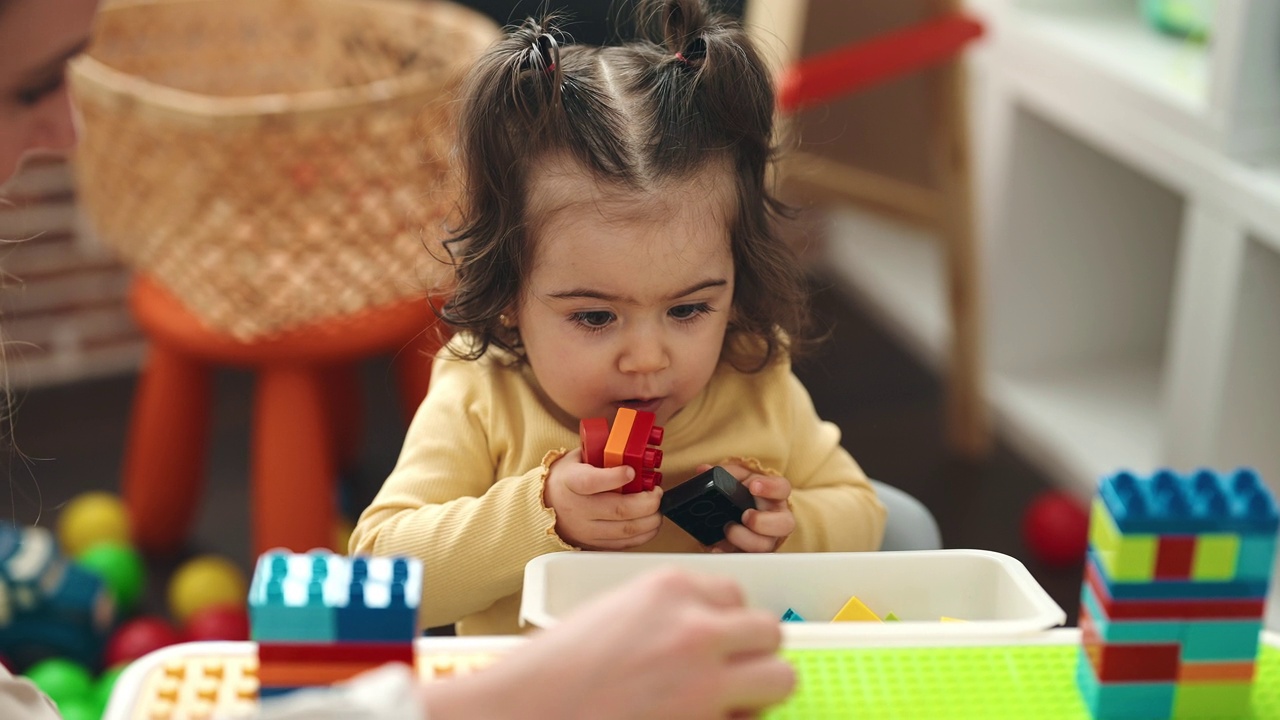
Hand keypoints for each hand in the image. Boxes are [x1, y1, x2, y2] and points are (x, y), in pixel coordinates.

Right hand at [422, 568, 795, 719]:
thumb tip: (713, 634)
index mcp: (670, 588)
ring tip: (725, 704)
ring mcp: (705, 678)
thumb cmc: (556, 670)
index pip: (736, 596)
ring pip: (781, 677)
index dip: (724, 625)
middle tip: (726, 676)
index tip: (712, 644)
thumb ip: (669, 615)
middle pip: (769, 631)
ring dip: (758, 692)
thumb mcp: (618, 614)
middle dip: (752, 655)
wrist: (523, 711)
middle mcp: (696, 626)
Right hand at [543, 449, 663, 549]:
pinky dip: (643, 535)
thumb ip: (602, 452)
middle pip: (618, 509)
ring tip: (657, 508)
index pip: (592, 482)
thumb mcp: (577, 458)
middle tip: (657, 493)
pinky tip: (650, 523)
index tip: (631, 471)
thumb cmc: (566, 478)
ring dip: (649, 520)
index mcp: (570, 482)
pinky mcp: (593, 544)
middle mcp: (577, 508)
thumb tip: (632, 447)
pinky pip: (623, 544)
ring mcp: (585, 529)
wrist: (544, 506)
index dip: (615, 477)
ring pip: (625, 529)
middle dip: (647, 502)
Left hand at [701, 463, 794, 552]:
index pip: (782, 488)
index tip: (754, 486)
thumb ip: (723, 473)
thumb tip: (703, 471)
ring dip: (746, 539)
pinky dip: (728, 553)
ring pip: (766, 545)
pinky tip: (717, 548)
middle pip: (785, 524)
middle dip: (763, 522)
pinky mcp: (750, 553)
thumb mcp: (735, 479)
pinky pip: (744, 558)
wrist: (734, 514)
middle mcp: (776, 519)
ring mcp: (766, 539)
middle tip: (745, 516)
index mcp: (774, 496)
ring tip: (728, 530)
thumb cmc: (741, 494)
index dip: (771, 488)